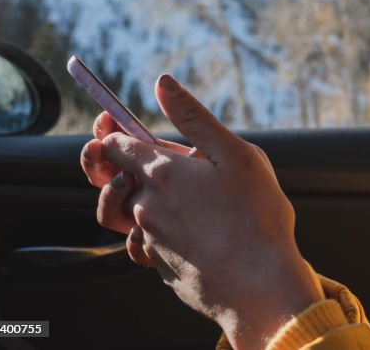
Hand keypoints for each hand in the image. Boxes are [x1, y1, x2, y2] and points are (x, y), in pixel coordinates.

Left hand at [79, 75, 323, 349]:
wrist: (261, 285)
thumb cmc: (256, 216)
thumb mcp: (235, 153)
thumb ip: (194, 117)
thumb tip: (163, 83)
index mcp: (162, 172)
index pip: (117, 145)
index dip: (110, 130)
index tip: (109, 121)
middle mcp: (145, 206)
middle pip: (113, 180)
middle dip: (115, 166)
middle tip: (126, 156)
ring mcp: (150, 240)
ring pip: (125, 215)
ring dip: (129, 201)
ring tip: (153, 197)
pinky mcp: (160, 268)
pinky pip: (142, 247)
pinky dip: (150, 235)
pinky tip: (176, 231)